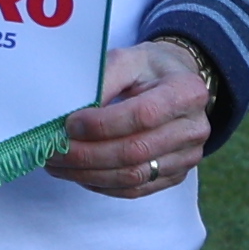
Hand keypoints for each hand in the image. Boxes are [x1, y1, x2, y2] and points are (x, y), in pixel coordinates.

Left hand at [51, 38, 218, 200]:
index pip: (142, 115)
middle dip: (88, 154)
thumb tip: (75, 114)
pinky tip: (79, 174)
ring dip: (89, 174)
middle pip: (135, 151)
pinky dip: (102, 184)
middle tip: (54, 151)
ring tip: (58, 164)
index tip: (70, 124)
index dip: (102, 124)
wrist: (175, 85)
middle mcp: (194, 128)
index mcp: (187, 92)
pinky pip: (135, 190)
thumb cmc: (148, 70)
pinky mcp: (175, 176)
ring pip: (133, 176)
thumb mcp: (128, 59)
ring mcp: (188, 157)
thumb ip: (105, 80)